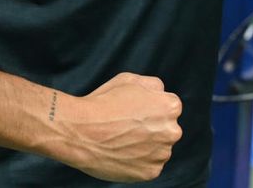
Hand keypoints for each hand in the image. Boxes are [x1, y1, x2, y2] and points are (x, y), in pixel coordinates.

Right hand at [56, 73, 182, 181]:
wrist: (80, 132)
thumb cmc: (103, 103)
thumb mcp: (130, 80)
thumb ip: (153, 85)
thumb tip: (161, 93)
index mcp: (171, 107)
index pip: (169, 109)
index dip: (149, 110)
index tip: (133, 113)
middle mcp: (172, 131)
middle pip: (166, 130)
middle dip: (151, 129)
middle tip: (126, 129)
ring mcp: (162, 154)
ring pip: (158, 150)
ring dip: (146, 147)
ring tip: (121, 142)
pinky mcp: (150, 172)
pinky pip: (149, 167)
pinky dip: (138, 163)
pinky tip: (122, 154)